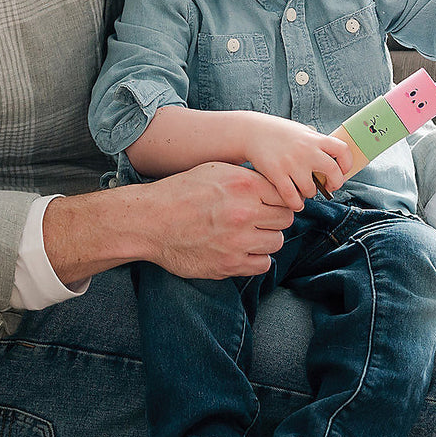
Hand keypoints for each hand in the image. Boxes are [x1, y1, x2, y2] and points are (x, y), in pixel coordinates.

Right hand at [140, 162, 295, 277]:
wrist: (150, 221)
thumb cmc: (181, 192)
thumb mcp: (216, 171)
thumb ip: (248, 178)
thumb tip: (276, 187)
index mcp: (244, 185)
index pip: (284, 195)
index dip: (277, 199)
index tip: (268, 203)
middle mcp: (244, 212)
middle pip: (285, 219)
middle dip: (274, 219)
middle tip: (258, 219)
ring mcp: (237, 241)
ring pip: (276, 242)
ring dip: (266, 239)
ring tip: (248, 234)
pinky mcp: (229, 264)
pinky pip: (262, 264)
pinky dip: (256, 258)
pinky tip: (242, 250)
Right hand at [242, 116, 352, 210]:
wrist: (252, 131)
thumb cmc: (279, 133)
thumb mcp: (302, 132)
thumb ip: (317, 144)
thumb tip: (334, 160)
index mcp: (315, 138)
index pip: (343, 150)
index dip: (346, 163)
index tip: (342, 169)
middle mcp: (307, 150)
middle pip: (333, 172)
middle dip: (334, 183)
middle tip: (328, 186)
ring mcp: (292, 163)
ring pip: (311, 190)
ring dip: (310, 193)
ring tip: (305, 190)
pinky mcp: (277, 174)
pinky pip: (292, 197)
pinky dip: (296, 203)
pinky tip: (295, 202)